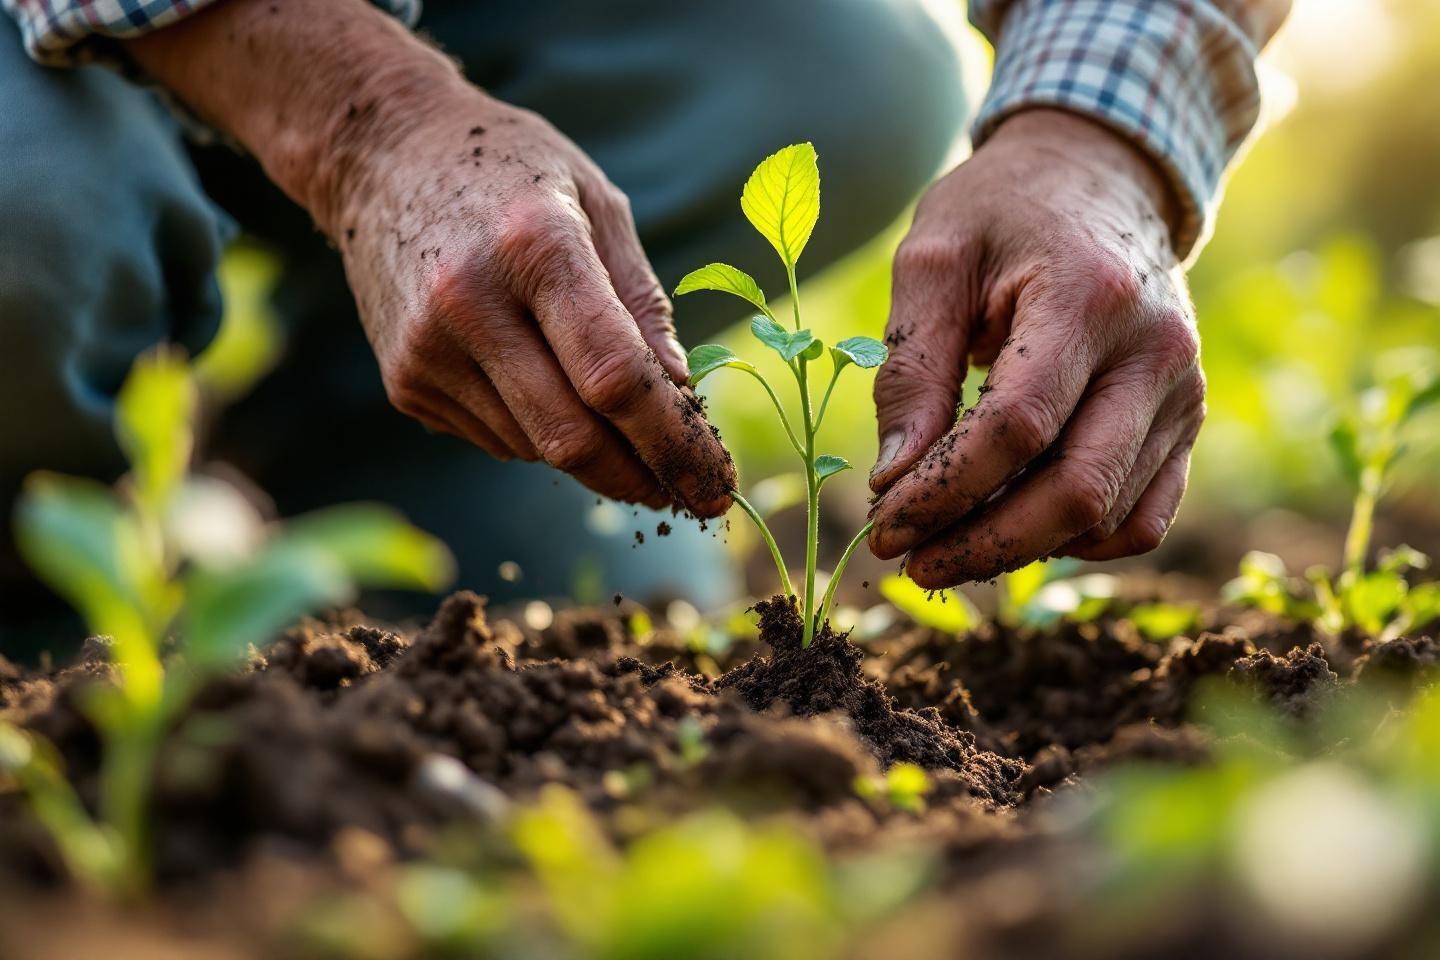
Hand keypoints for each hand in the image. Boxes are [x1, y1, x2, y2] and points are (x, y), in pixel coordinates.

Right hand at [126, 0, 733, 515]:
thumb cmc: (512, 174)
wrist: (382, 158)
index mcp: (532, 244)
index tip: (717, 486)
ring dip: (594, 453)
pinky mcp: (405, 383)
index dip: (674, 443)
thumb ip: (642, 301)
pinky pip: (498, 441)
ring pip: (537, 448)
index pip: (615, 377)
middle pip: (572, 435)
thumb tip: (683, 395)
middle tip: (688, 494)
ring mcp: (426, 350)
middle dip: (642, 478)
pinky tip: (544, 384)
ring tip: (619, 421)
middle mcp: (468, 302)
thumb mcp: (596, 204)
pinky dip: (541, 434)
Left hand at [867, 109, 1204, 586]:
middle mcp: (1154, 352)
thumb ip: (912, 365)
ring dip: (1019, 549)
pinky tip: (1012, 525)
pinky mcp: (1187, 422)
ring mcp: (1182, 392)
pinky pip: (1143, 518)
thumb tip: (893, 477)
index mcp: (1089, 297)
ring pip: (1109, 516)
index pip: (1016, 428)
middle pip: (1075, 490)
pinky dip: (1076, 541)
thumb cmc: (1003, 211)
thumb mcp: (935, 256)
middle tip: (908, 560)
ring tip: (946, 544)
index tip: (882, 525)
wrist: (1101, 177)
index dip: (943, 490)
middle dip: (982, 544)